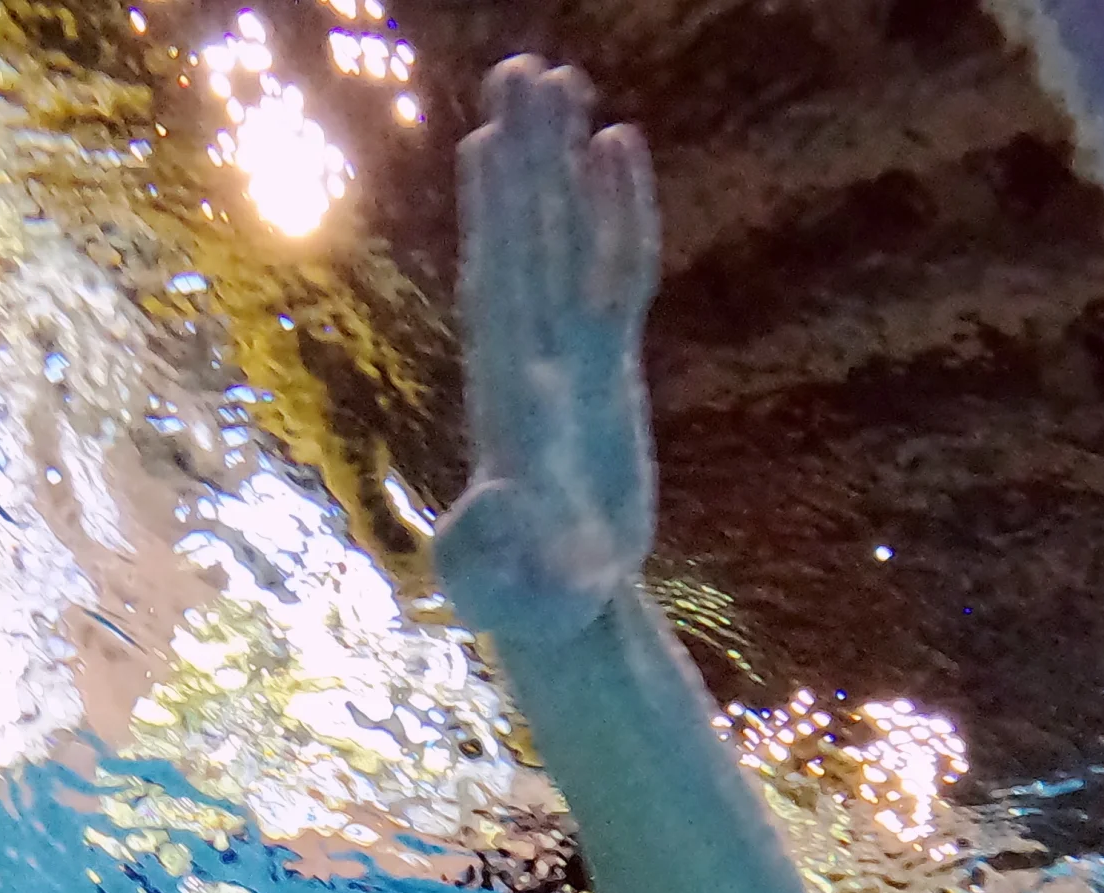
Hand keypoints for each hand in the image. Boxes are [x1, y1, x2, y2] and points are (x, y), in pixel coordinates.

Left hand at [432, 59, 659, 646]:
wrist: (562, 611)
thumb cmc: (531, 606)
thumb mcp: (510, 585)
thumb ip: (494, 550)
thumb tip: (494, 507)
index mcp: (507, 400)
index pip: (499, 292)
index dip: (497, 221)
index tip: (487, 145)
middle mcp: (531, 361)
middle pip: (525, 242)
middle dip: (523, 159)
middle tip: (520, 70)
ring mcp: (569, 356)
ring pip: (564, 238)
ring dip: (558, 163)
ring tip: (559, 78)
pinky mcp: (605, 366)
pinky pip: (615, 269)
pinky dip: (617, 209)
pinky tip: (615, 145)